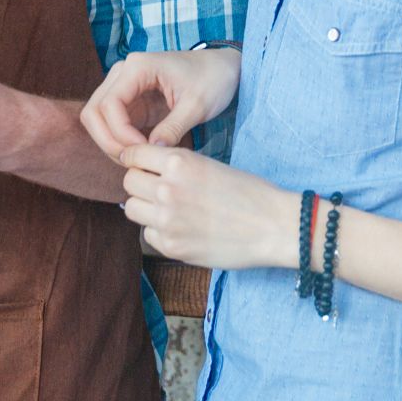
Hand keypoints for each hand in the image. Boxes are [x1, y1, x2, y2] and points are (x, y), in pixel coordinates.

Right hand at [80, 48, 241, 154]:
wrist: (224, 69)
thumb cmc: (214, 79)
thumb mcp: (198, 105)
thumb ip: (173, 128)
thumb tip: (151, 152)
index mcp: (138, 66)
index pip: (108, 105)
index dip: (120, 133)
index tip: (144, 150)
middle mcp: (123, 73)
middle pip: (93, 112)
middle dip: (109, 142)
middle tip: (134, 161)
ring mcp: (124, 87)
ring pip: (98, 120)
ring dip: (111, 143)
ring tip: (138, 159)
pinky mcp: (131, 101)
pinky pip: (113, 124)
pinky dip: (120, 141)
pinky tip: (142, 153)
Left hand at [118, 143, 299, 271]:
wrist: (272, 226)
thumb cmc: (249, 192)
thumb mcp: (210, 165)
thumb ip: (178, 167)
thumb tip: (149, 171)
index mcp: (179, 162)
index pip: (133, 154)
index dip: (135, 159)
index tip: (139, 164)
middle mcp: (167, 188)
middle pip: (129, 182)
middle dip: (140, 183)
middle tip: (156, 188)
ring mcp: (166, 220)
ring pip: (132, 208)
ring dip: (145, 207)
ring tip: (167, 209)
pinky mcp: (170, 246)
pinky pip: (147, 234)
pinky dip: (158, 232)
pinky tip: (181, 229)